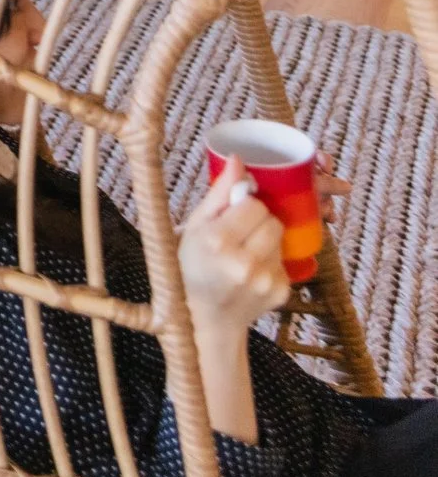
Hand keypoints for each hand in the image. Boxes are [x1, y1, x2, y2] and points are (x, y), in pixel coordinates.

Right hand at [179, 159, 291, 331]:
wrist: (202, 316)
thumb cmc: (191, 265)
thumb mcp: (195, 226)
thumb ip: (219, 193)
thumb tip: (238, 159)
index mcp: (218, 241)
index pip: (254, 205)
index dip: (243, 208)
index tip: (230, 219)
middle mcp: (244, 263)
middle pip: (272, 221)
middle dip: (258, 223)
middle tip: (238, 236)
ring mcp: (265, 281)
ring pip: (281, 239)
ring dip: (266, 241)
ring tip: (244, 254)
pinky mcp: (281, 292)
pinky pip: (285, 261)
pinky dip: (271, 262)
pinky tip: (252, 273)